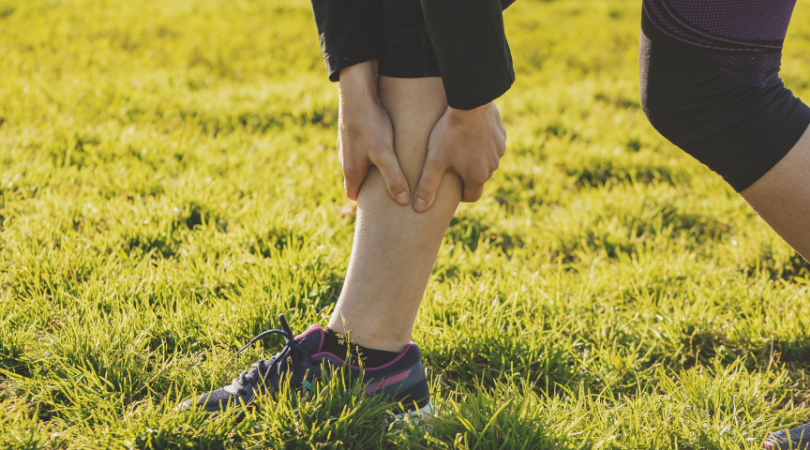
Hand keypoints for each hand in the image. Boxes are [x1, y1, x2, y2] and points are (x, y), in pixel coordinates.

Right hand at [337, 62, 409, 204]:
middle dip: (369, 187)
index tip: (379, 207)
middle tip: (387, 191)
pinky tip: (383, 145)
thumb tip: (403, 201)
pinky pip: (360, 147)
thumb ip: (393, 178)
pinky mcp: (352, 131)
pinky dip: (369, 151)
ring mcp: (347, 144)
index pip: (353, 195)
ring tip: (388, 169)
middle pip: (356, 180)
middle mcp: (344, 159)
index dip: (365, 202)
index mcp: (351, 170)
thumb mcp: (384, 154)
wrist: (357, 94)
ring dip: (369, 168)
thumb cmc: (371, 125)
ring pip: (358, 163)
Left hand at [413, 103, 505, 211]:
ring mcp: (499, 150)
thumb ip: (427, 185)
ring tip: (460, 149)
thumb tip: (419, 208)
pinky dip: (483, 144)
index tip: (451, 187)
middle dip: (467, 176)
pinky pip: (492, 145)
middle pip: (480, 179)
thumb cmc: (450, 133)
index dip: (460, 195)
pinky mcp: (502, 135)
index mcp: (478, 176)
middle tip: (452, 166)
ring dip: (476, 160)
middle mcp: (493, 166)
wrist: (470, 102)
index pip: (472, 196)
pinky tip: (470, 134)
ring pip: (487, 162)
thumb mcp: (435, 160)